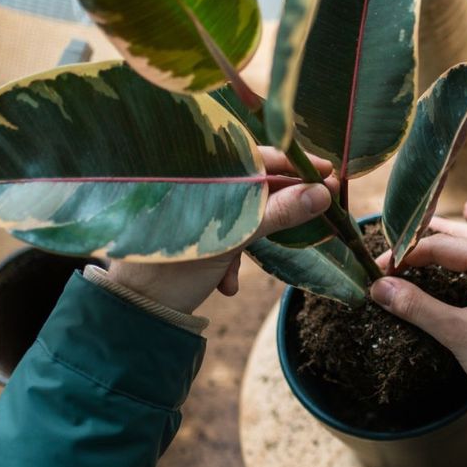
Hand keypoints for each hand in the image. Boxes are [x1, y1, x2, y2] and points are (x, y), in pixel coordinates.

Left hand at [106, 148, 333, 313]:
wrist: (138, 311)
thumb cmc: (176, 267)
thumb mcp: (234, 238)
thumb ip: (279, 212)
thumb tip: (323, 193)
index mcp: (200, 172)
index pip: (257, 156)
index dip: (295, 165)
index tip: (329, 174)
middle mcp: (195, 184)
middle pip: (252, 185)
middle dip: (276, 209)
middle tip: (314, 213)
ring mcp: (193, 209)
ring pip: (240, 213)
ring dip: (249, 240)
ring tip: (239, 272)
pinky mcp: (191, 233)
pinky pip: (224, 234)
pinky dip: (231, 257)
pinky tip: (226, 284)